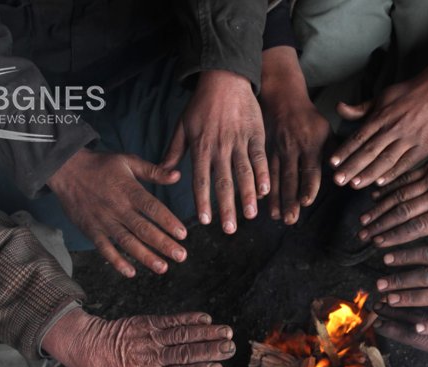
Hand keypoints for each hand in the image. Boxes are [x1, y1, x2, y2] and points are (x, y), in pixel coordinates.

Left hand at [42, 308, 235, 366]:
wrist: (86, 347)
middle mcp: (148, 358)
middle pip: (183, 354)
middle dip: (209, 350)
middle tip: (230, 348)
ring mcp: (148, 338)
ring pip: (181, 335)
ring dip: (206, 333)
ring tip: (227, 332)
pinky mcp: (146, 323)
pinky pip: (171, 320)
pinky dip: (189, 318)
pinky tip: (206, 318)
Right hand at [47, 148, 187, 277]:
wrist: (65, 168)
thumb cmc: (100, 165)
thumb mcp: (128, 161)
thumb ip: (153, 171)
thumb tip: (177, 175)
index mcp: (129, 190)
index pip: (152, 208)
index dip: (168, 221)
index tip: (183, 234)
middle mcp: (117, 208)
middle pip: (143, 229)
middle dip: (163, 244)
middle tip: (181, 256)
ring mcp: (103, 220)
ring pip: (127, 242)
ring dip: (145, 256)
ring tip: (162, 268)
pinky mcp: (91, 229)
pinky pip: (104, 248)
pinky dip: (116, 261)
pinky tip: (130, 272)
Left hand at [161, 70, 269, 233]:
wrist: (224, 77)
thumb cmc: (201, 103)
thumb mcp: (182, 126)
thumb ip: (173, 151)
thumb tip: (163, 174)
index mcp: (200, 148)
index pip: (201, 181)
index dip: (204, 201)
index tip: (206, 221)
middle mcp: (219, 148)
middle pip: (224, 183)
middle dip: (227, 208)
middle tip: (230, 229)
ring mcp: (239, 142)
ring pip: (244, 173)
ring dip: (247, 196)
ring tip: (250, 215)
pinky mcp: (255, 135)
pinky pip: (260, 158)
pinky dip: (263, 175)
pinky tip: (265, 191)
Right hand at [260, 47, 331, 223]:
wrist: (282, 97)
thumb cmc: (309, 118)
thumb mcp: (326, 130)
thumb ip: (334, 152)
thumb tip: (343, 174)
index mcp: (311, 144)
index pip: (310, 169)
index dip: (308, 186)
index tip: (306, 201)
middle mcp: (292, 148)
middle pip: (290, 178)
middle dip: (289, 200)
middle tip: (290, 219)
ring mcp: (275, 150)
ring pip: (274, 177)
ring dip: (275, 199)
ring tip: (276, 216)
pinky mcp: (263, 150)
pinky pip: (262, 171)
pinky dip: (261, 185)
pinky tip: (260, 200)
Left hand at [330, 65, 427, 188]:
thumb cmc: (410, 93)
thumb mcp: (383, 96)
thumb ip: (361, 108)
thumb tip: (338, 108)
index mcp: (382, 116)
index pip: (359, 136)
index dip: (345, 150)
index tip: (332, 163)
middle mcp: (394, 128)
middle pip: (369, 151)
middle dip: (352, 166)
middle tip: (338, 180)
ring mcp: (410, 138)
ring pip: (386, 159)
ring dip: (369, 173)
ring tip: (355, 185)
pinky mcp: (425, 146)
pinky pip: (406, 163)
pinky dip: (393, 173)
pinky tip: (380, 183)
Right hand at [359, 120, 427, 246]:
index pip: (419, 226)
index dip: (397, 236)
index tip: (380, 244)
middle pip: (404, 212)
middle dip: (380, 225)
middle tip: (363, 236)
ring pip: (400, 195)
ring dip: (379, 208)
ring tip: (363, 220)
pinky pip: (405, 178)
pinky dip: (388, 188)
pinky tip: (374, 197)